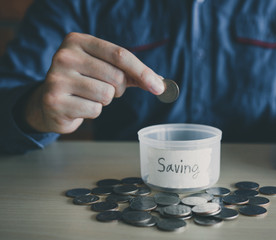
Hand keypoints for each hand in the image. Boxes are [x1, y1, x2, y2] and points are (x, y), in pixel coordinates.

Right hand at [24, 32, 164, 132]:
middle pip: (116, 76)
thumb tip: (160, 84)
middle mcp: (65, 56)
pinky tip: (79, 106)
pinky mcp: (55, 101)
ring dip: (104, 100)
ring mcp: (57, 78)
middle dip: (118, 88)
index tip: (159, 87)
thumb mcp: (105, 69)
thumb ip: (131, 74)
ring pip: (106, 95)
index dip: (143, 72)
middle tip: (104, 88)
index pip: (120, 55)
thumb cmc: (85, 83)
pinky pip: (95, 110)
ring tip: (88, 96)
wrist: (51, 103)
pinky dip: (93, 112)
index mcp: (78, 41)